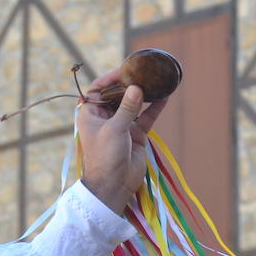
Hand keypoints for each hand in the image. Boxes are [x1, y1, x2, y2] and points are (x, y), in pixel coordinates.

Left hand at [77, 71, 166, 214]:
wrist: (114, 186)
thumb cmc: (106, 157)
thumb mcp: (115, 129)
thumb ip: (127, 108)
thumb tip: (136, 87)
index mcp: (91, 115)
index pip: (97, 90)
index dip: (109, 79)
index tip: (125, 70)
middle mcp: (105, 118)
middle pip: (117, 95)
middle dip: (129, 84)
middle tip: (143, 72)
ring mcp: (121, 126)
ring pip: (133, 105)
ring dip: (144, 94)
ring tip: (156, 80)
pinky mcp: (136, 135)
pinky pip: (145, 117)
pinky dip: (154, 108)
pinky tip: (165, 96)